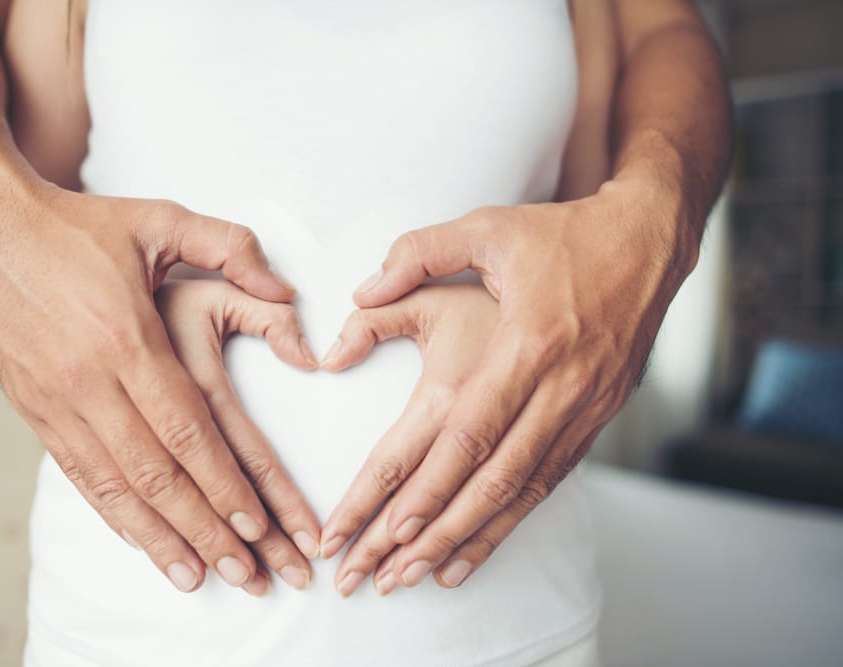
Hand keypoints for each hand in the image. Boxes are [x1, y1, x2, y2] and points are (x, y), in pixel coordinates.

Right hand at [0, 182, 319, 593]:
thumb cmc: (82, 229)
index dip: (223, 484)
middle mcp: (89, 381)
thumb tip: (287, 291)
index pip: (187, 430)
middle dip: (205, 529)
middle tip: (246, 574)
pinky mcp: (33, 411)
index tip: (257, 527)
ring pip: (116, 487)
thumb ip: (231, 248)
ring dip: (161, 539)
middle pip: (157, 474)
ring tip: (200, 579)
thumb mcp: (162, 219)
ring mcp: (55, 401)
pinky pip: (79, 476)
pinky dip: (113, 515)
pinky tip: (142, 542)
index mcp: (127, 337)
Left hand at [320, 183, 692, 592]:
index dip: (428, 485)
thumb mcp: (486, 228)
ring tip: (422, 577)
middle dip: (435, 533)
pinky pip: (548, 482)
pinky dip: (511, 520)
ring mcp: (584, 408)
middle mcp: (559, 388)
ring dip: (471, 538)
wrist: (647, 242)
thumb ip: (417, 255)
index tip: (387, 527)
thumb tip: (359, 293)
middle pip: (491, 479)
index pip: (468, 432)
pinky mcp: (597, 418)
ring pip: (522, 492)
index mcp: (527, 343)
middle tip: (387, 575)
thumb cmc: (561, 235)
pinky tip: (477, 547)